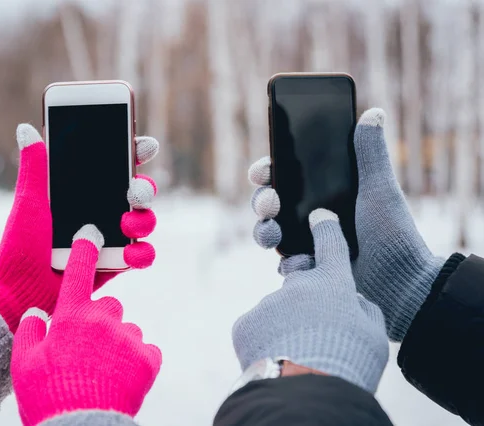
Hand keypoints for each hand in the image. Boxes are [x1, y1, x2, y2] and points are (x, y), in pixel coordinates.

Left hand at [0, 124, 158, 331]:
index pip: (118, 167)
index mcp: (87, 192)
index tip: (143, 146)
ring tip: (127, 223)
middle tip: (134, 191)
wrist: (19, 286)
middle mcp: (104, 212)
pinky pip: (140, 256)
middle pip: (139, 193)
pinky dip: (142, 254)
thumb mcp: (30, 200)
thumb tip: (25, 128)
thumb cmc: (22, 242)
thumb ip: (35, 167)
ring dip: (145, 219)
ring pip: (145, 221)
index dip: (135, 154)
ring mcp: (113, 237)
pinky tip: (131, 252)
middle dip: (145, 188)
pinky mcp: (116, 263)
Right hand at [11, 225, 160, 425]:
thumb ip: (29, 332)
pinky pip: (144, 349)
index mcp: (71, 317)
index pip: (79, 273)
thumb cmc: (48, 397)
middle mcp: (103, 320)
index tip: (90, 235)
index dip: (84, 251)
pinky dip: (135, 359)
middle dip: (98, 322)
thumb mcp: (23, 365)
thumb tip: (35, 313)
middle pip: (107, 306)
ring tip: (102, 371)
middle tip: (86, 350)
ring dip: (116, 343)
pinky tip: (120, 378)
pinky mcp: (148, 358)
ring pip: (125, 329)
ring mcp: (128, 338)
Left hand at [234, 209, 388, 393]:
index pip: (331, 244)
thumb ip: (364, 310)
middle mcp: (298, 284)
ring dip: (286, 326)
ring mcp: (269, 302)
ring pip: (278, 309)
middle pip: (300, 282)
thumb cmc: (349, 363)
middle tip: (315, 330)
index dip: (326, 229)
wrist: (306, 393)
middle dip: (306, 300)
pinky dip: (266, 340)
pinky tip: (277, 357)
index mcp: (333, 283)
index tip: (320, 219)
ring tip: (298, 354)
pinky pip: (258, 327)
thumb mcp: (375, 336)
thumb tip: (353, 301)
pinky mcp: (246, 322)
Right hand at [249, 108, 443, 340]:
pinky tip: (301, 263)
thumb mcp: (380, 190)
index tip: (262, 171)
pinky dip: (288, 263)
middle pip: (270, 204)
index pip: (287, 176)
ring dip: (263, 231)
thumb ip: (370, 154)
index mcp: (325, 194)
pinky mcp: (309, 272)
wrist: (403, 286)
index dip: (268, 171)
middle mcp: (312, 217)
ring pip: (269, 233)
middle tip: (269, 203)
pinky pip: (285, 265)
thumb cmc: (394, 235)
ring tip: (273, 234)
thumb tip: (374, 112)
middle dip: (261, 201)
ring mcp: (308, 244)